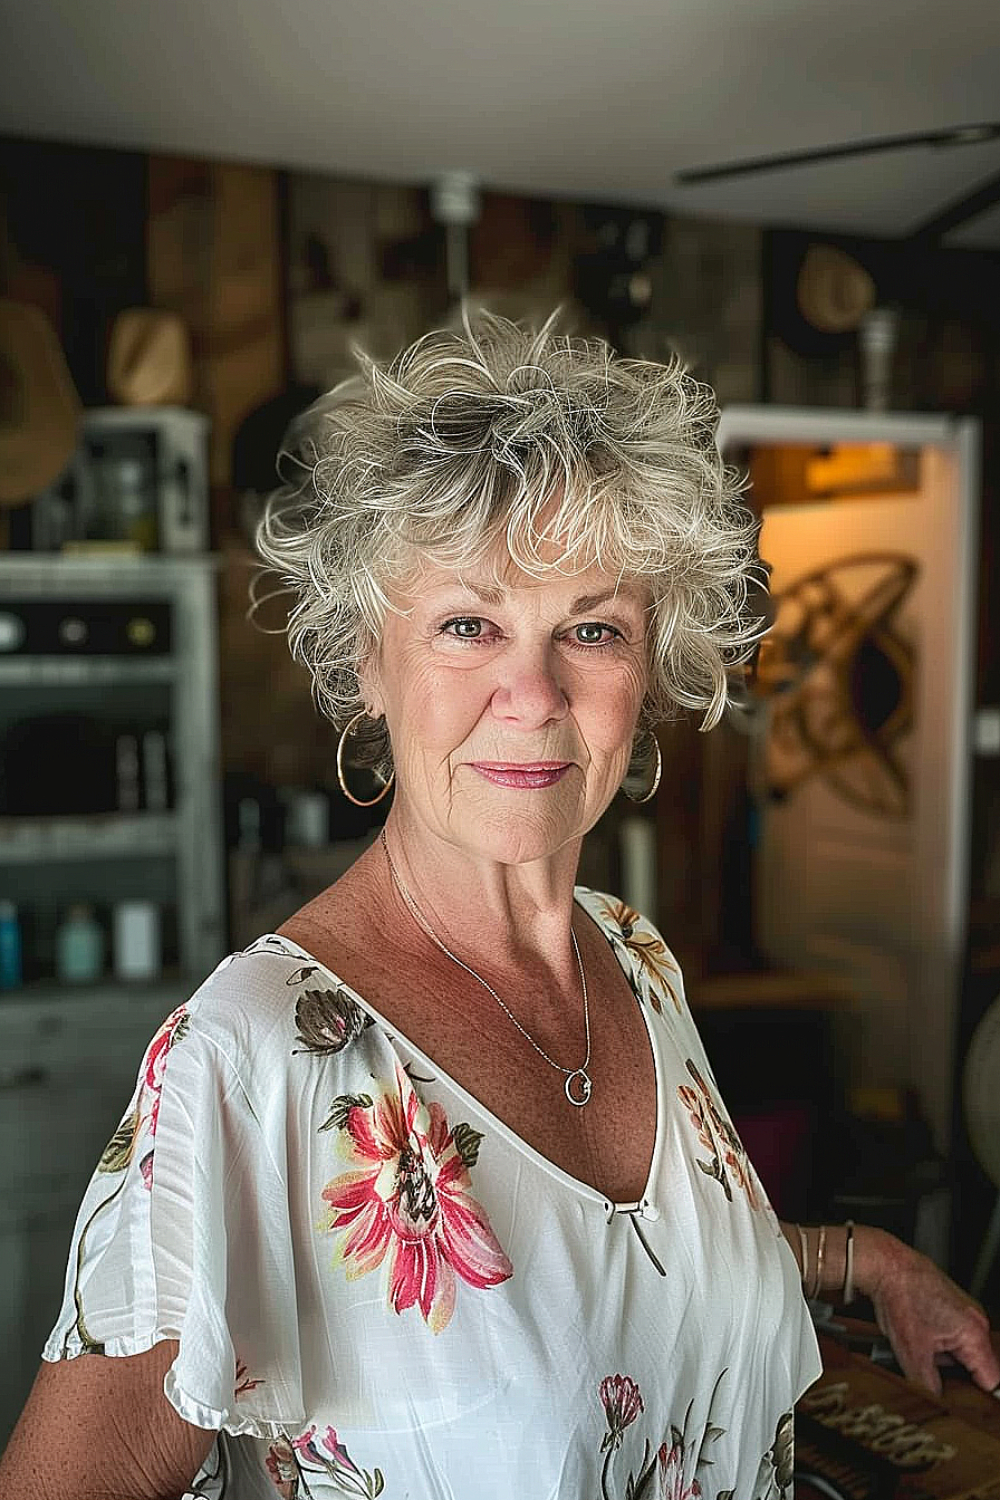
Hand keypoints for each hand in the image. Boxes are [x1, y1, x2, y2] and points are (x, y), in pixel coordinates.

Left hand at [860, 1227, 999, 1395]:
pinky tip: (921, 1337)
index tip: (966, 1405)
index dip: (978, 1397)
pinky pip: (954, 1335)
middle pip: (978, 1367)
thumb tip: (937, 1401)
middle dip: (957, 1376)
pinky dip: (940, 1342)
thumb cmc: (901, 1296)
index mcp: (974, 1334)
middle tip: (934, 1375)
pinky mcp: (953, 1306)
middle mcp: (976, 1321)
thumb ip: (929, 1385)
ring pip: (964, 1351)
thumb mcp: (911, 1352)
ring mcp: (966, 1312)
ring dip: (947, 1359)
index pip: (992, 1381)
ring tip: (923, 1350)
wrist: (886, 1265)